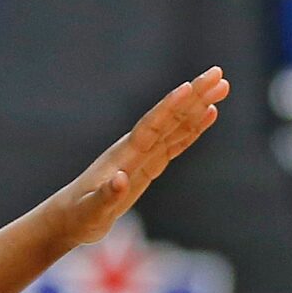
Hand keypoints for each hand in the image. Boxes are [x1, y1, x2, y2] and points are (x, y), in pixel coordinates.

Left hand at [47, 67, 226, 248]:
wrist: (70, 217)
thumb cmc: (79, 215)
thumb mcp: (91, 211)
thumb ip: (106, 196)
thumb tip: (121, 180)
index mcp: (124, 155)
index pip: (151, 126)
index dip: (169, 108)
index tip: (188, 87)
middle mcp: (136, 148)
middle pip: (169, 117)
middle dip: (193, 96)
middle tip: (218, 75)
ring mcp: (144, 155)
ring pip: (176, 125)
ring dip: (198, 105)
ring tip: (221, 87)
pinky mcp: (150, 164)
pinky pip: (176, 141)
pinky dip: (193, 128)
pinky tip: (208, 114)